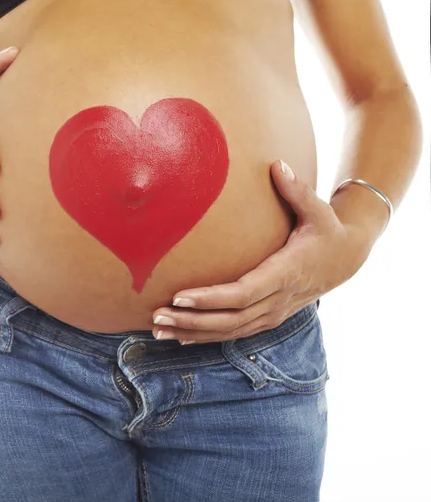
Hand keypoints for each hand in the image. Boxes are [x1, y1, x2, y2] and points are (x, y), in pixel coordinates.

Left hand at [152, 159, 370, 343]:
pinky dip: (206, 337)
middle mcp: (277, 300)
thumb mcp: (318, 210)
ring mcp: (273, 314)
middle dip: (192, 320)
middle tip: (156, 316)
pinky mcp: (268, 318)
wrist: (346, 259)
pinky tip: (181, 337)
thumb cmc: (327, 231)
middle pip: (229, 319)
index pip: (242, 293)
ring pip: (229, 331)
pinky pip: (234, 333)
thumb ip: (297, 190)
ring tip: (158, 329)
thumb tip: (277, 164)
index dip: (210, 299)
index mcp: (285, 274)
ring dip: (193, 332)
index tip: (179, 296)